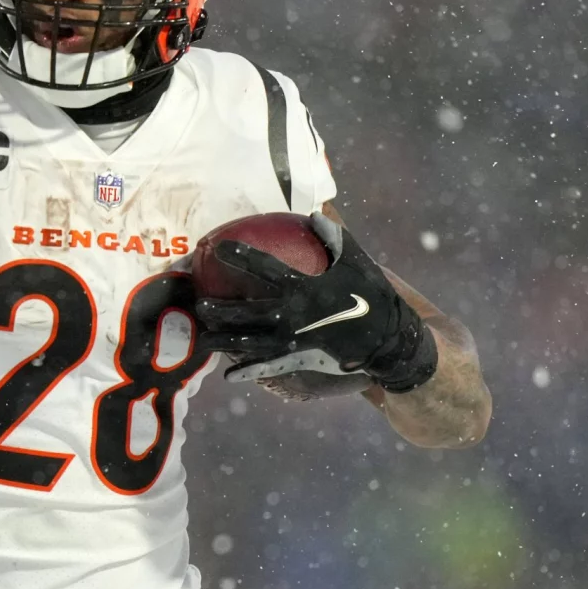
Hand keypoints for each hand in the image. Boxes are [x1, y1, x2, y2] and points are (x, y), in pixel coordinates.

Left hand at [194, 213, 437, 392]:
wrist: (389, 339)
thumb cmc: (372, 295)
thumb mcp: (357, 260)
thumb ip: (334, 236)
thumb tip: (315, 213)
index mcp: (302, 286)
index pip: (261, 266)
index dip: (238, 255)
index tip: (216, 247)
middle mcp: (290, 314)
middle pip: (241, 311)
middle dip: (215, 307)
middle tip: (198, 301)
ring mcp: (290, 340)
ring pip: (244, 342)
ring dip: (220, 339)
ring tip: (203, 336)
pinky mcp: (296, 360)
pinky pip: (264, 368)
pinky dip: (244, 371)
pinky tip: (227, 375)